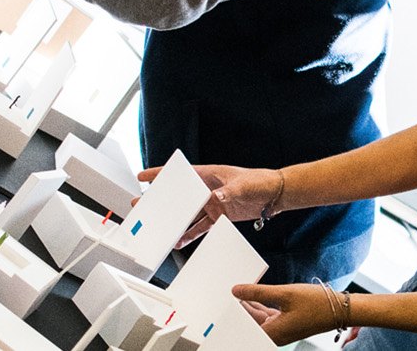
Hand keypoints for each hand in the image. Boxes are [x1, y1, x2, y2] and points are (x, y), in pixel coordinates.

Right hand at [137, 163, 282, 247]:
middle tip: (142, 205)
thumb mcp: (242, 185)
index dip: (160, 174)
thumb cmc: (260, 181)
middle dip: (161, 200)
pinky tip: (180, 241)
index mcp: (209, 175)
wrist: (274, 194)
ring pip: (188, 213)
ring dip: (174, 221)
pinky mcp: (219, 215)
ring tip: (158, 228)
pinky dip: (190, 234)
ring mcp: (212, 203)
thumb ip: (227, 192)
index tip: (143, 177)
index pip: (181, 173)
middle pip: (180, 195)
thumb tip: (215, 198)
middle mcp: (207, 189)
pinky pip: (200, 226)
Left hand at [233, 283, 337, 344]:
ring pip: (260, 318)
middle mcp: (275, 336)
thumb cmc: (317, 305)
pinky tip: (256, 295)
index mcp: (272, 334)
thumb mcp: (284, 293)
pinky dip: (262, 305)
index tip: (225, 299)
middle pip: (251, 322)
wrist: (340, 309)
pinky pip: (269, 315)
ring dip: (251, 305)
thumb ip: (258, 292)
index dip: (233, 311)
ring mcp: (281, 330)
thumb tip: (237, 290)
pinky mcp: (287, 324)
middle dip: (241, 307)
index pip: (244, 324)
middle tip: (231, 292)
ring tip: (241, 291)